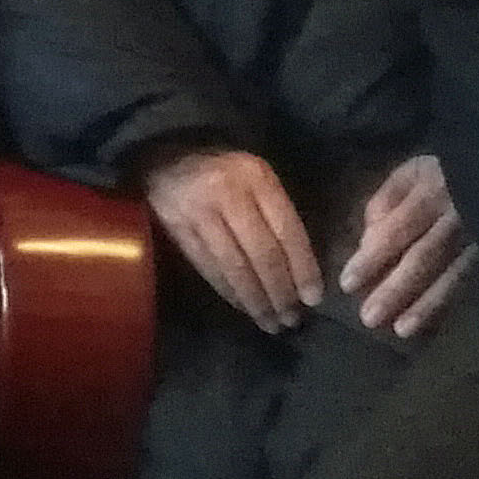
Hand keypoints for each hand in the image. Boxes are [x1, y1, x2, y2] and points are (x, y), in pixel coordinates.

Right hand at [139, 147, 318, 335]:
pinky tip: (243, 307)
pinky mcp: (177, 228)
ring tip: (271, 323)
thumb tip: (301, 267)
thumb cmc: (223, 168)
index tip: (313, 298)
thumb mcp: (257, 176)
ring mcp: (199, 212)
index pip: (287, 230)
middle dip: (279, 291)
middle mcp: (228, 193)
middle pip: (261, 253)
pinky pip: (209, 269)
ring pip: (234, 267)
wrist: (165, 154)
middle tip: (291, 319)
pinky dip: (229, 293)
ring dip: (255, 300)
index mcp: (257, 177)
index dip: (302, 268)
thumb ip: (276, 212)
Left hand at [337, 154, 475, 340]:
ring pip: (452, 274)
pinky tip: (434, 324)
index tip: (348, 284)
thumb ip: (385, 202)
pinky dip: (450, 302)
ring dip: (427, 304)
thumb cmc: (444, 172)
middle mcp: (457, 214)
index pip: (398, 227)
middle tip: (369, 318)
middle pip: (424, 256)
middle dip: (396, 288)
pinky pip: (470, 280)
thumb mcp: (411, 173)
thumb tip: (369, 240)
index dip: (374, 257)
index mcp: (431, 189)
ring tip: (402, 329)